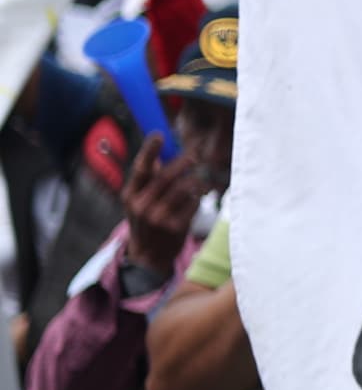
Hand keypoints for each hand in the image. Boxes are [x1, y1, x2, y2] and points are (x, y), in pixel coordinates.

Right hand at [119, 144, 203, 277]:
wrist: (149, 255)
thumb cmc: (147, 220)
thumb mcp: (139, 200)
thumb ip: (149, 178)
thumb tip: (161, 151)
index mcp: (130, 194)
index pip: (140, 169)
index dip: (149, 151)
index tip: (158, 134)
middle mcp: (141, 205)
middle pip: (167, 176)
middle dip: (183, 162)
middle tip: (196, 153)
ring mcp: (157, 217)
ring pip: (184, 188)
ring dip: (196, 179)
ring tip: (202, 176)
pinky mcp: (175, 227)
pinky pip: (194, 204)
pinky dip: (199, 198)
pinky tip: (199, 197)